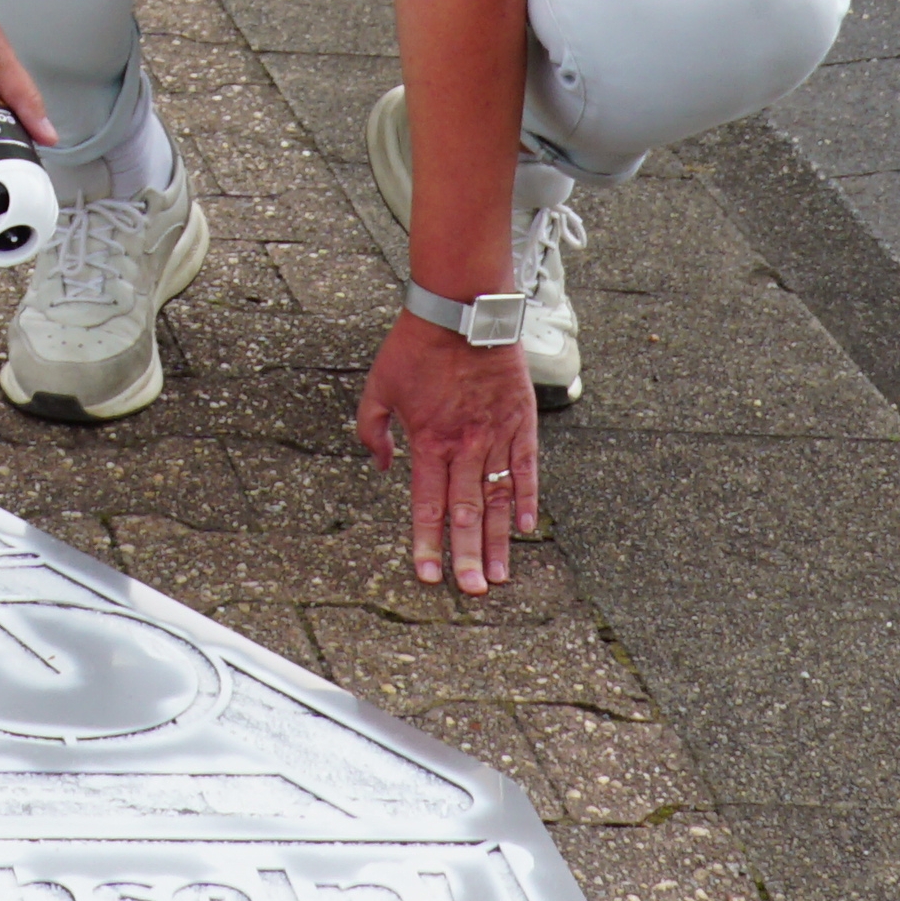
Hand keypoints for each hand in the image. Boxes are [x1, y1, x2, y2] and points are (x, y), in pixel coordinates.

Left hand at [358, 316, 540, 595]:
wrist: (462, 309)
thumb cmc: (416, 345)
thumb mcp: (378, 386)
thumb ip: (372, 429)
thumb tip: (382, 465)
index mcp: (428, 442)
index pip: (427, 505)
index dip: (428, 542)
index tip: (429, 575)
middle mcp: (464, 445)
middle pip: (466, 512)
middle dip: (467, 556)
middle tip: (471, 591)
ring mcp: (496, 435)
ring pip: (498, 498)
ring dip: (498, 540)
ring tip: (499, 575)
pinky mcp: (521, 420)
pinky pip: (527, 467)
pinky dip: (527, 498)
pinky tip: (526, 527)